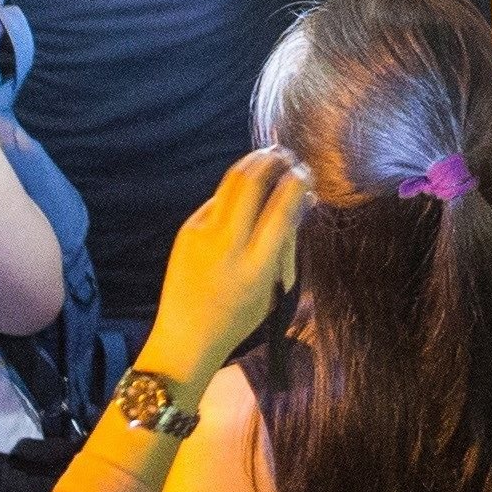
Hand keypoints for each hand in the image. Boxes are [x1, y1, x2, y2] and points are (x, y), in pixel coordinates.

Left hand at [145, 148, 309, 381]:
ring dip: (252, 164)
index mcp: (255, 267)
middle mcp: (227, 247)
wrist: (186, 336)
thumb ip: (286, 243)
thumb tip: (304, 199)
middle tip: (285, 154)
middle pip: (251, 186)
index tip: (305, 173)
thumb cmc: (238, 317)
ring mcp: (202, 236)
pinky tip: (245, 188)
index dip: (295, 185)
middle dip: (272, 163)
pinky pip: (216, 202)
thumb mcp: (271, 287)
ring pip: (231, 184)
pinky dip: (234, 191)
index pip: (280, 212)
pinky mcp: (187, 232)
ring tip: (268, 156)